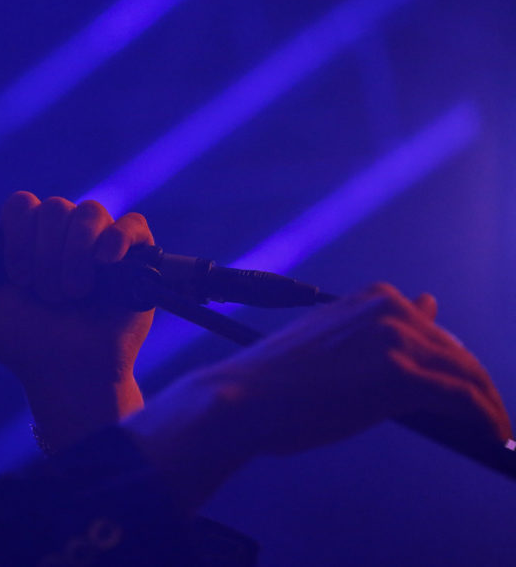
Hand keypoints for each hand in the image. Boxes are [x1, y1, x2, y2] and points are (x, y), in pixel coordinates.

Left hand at [0, 191, 154, 449]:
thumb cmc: (23, 341)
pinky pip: (134, 224)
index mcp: (29, 238)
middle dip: (45, 255)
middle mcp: (65, 235)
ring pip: (90, 212)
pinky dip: (118, 237)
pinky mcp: (137, 258)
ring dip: (74, 255)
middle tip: (48, 296)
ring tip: (73, 293)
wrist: (67, 373)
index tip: (17, 277)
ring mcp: (102, 243)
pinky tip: (106, 262)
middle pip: (55, 206)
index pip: (22, 203)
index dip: (18, 235)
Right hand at [125, 282, 511, 509]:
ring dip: (487, 406)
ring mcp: (395, 339)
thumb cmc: (276, 380)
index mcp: (371, 298)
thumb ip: (383, 325)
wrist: (244, 400)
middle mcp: (388, 309)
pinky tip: (490, 436)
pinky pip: (464, 399)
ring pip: (466, 374)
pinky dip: (485, 419)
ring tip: (494, 432)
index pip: (436, 333)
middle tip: (487, 420)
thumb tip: (430, 303)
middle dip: (476, 388)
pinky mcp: (401, 375)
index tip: (465, 393)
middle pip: (456, 353)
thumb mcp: (334, 339)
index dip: (454, 367)